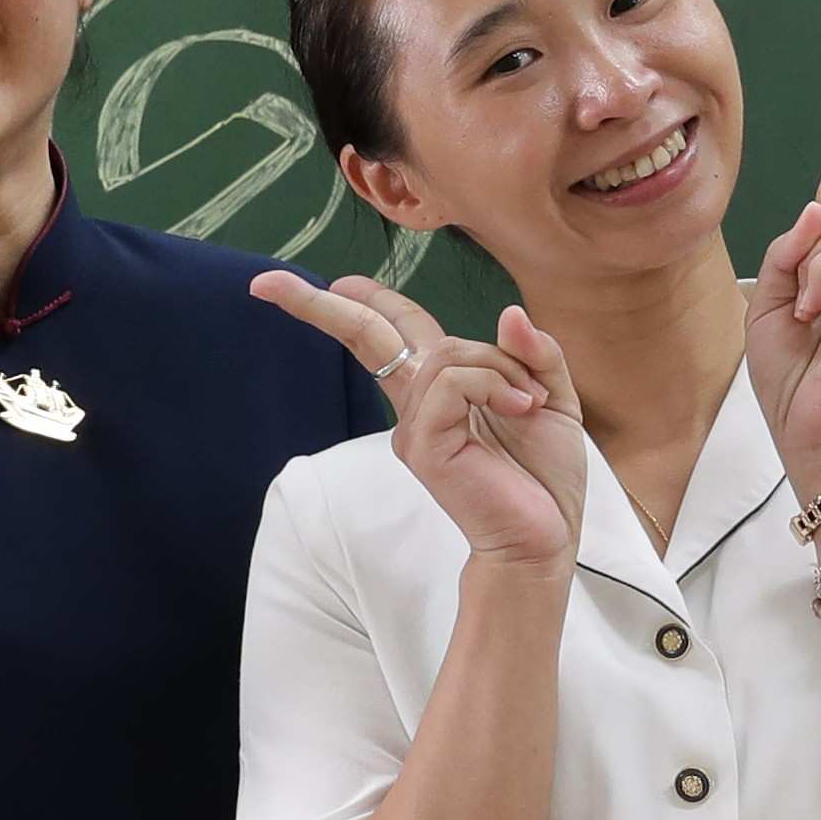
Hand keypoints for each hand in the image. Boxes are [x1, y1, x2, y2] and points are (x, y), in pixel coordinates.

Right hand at [262, 268, 588, 570]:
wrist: (544, 539)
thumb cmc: (545, 478)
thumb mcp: (552, 397)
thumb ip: (533, 353)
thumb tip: (508, 312)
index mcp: (442, 389)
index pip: (395, 332)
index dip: (365, 300)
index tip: (333, 280)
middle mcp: (418, 404)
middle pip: (366, 335)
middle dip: (319, 305)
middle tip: (268, 284)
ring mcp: (413, 426)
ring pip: (448, 353)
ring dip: (502, 366)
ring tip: (529, 401)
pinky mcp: (421, 445)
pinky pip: (453, 381)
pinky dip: (495, 383)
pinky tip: (521, 407)